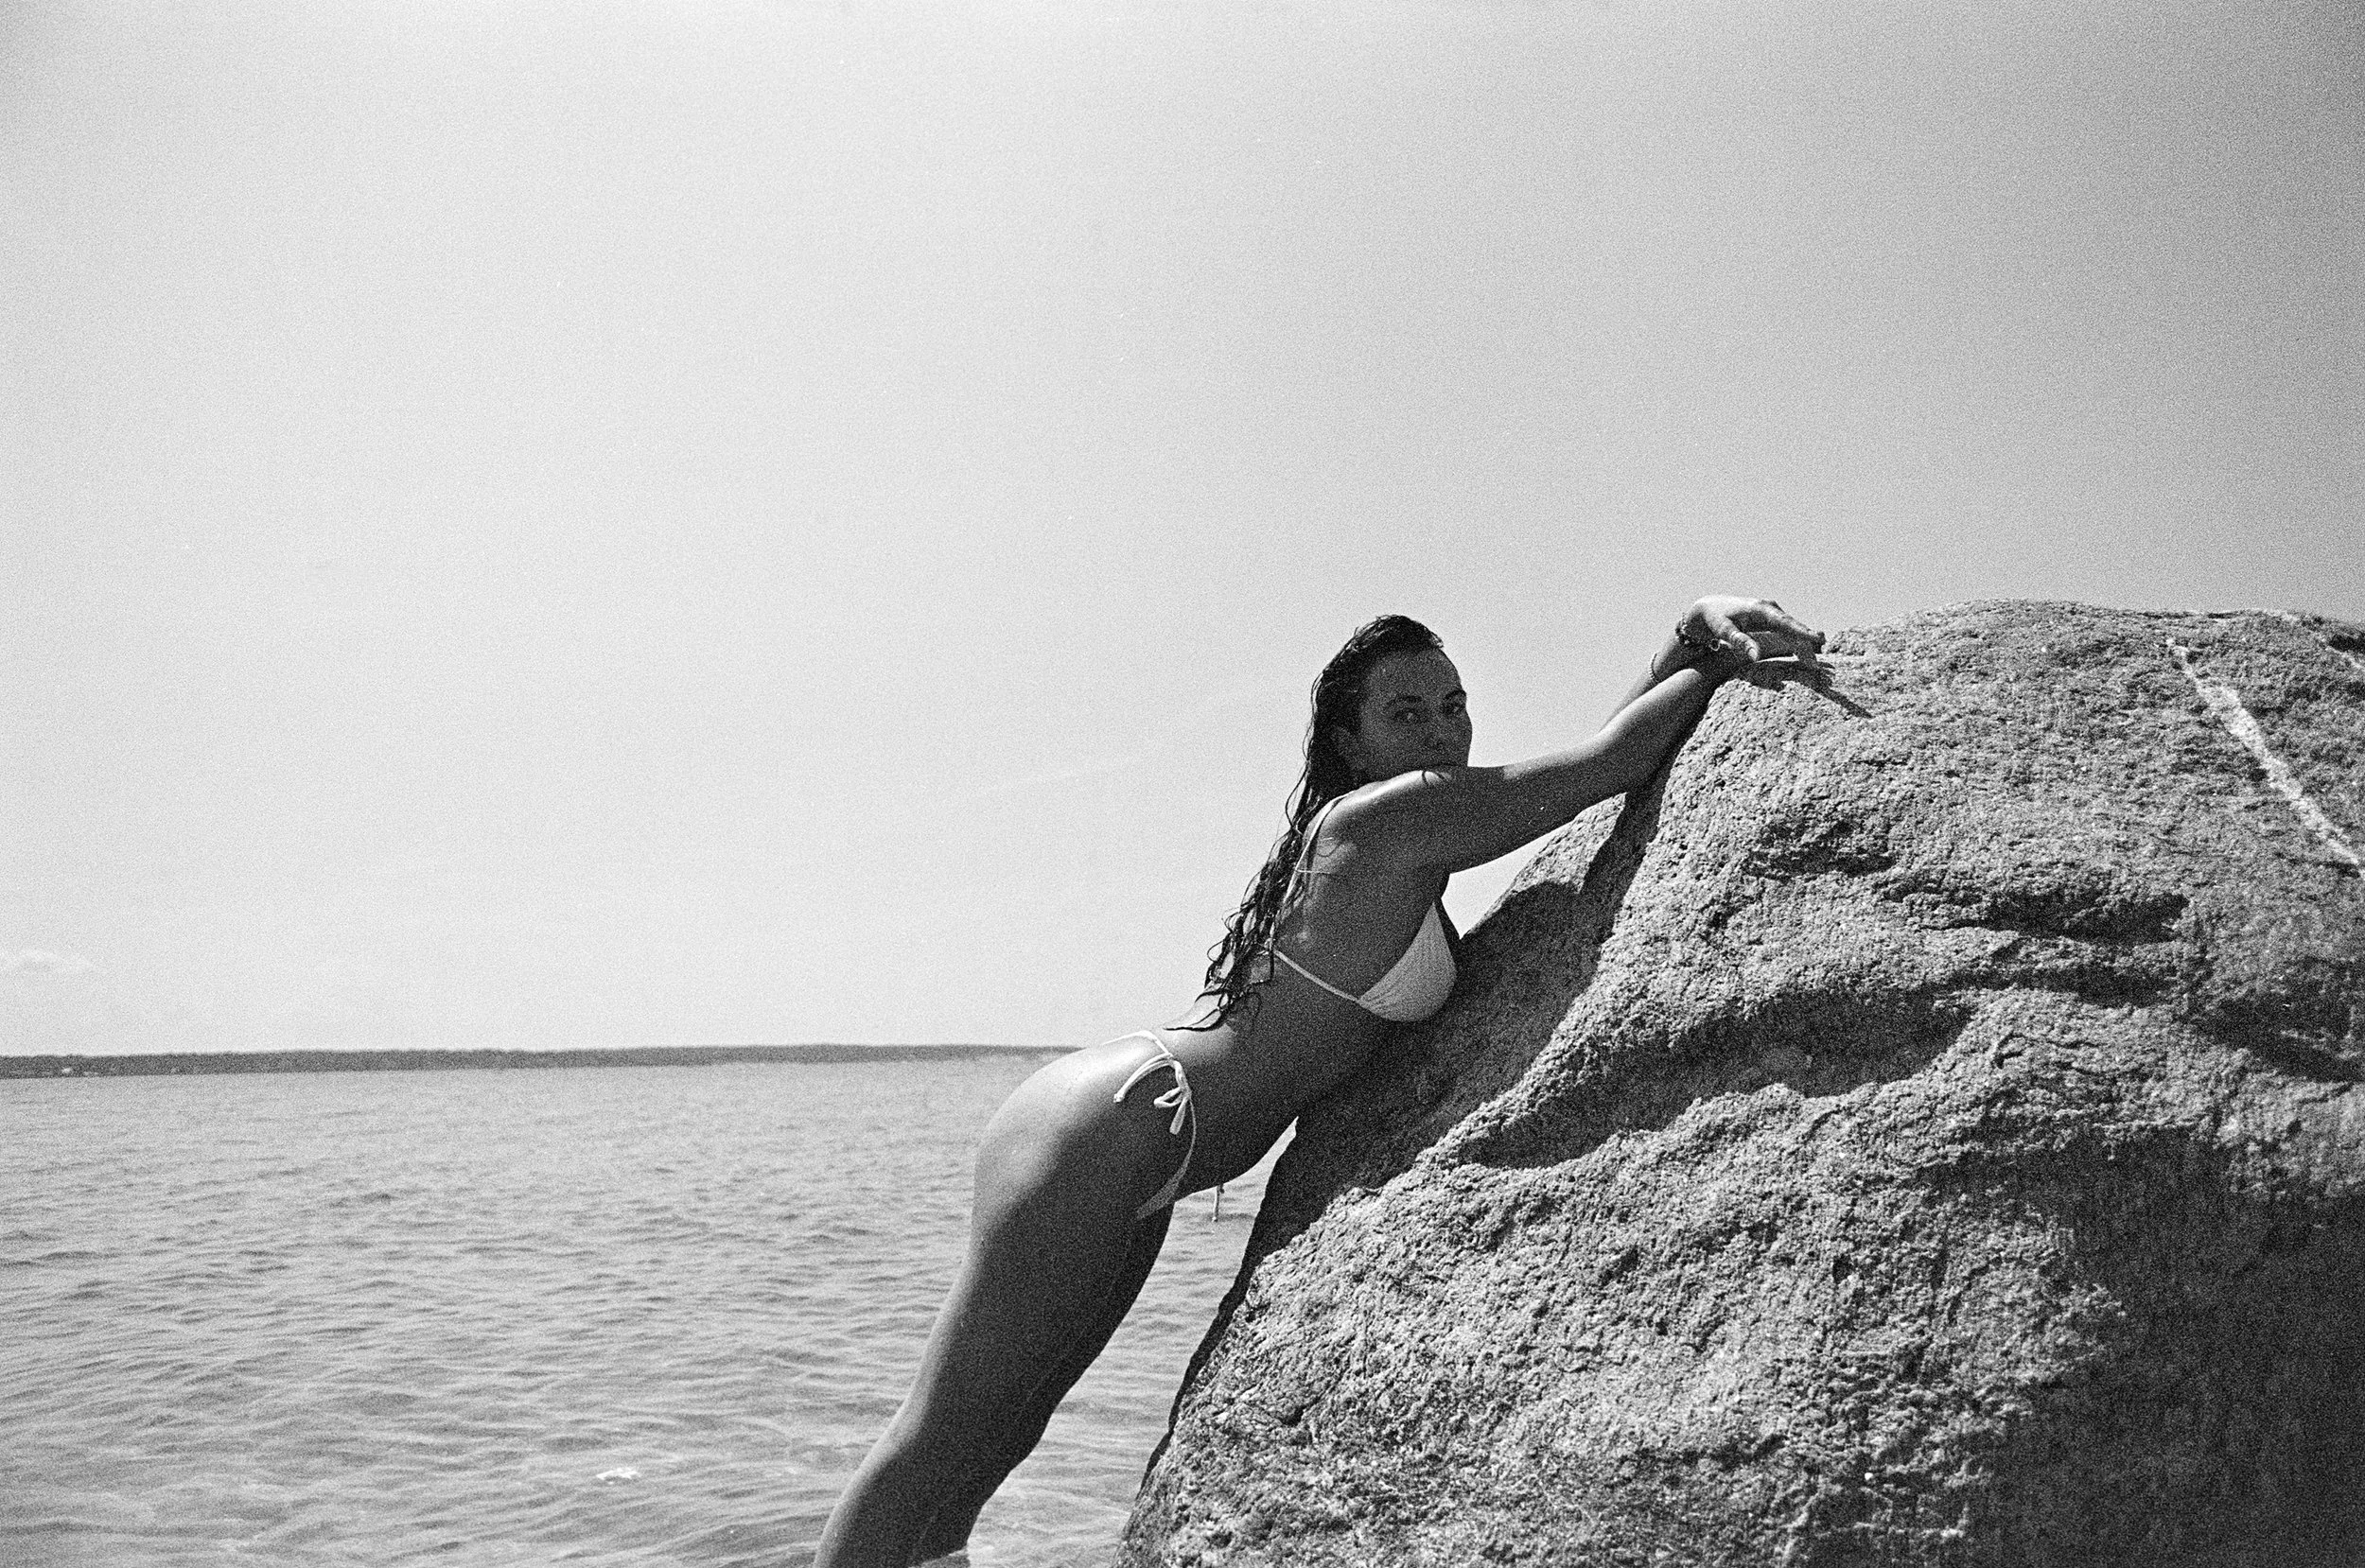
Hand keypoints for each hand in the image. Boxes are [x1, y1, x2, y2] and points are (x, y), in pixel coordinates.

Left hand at [1681, 596, 1825, 665]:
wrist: (1707, 609)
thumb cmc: (1714, 619)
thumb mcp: (1724, 631)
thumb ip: (1740, 641)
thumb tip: (1756, 656)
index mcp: (1760, 609)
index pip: (1785, 622)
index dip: (1801, 632)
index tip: (1817, 639)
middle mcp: (1769, 608)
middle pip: (1793, 627)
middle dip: (1807, 642)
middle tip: (1818, 659)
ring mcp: (1770, 613)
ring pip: (1792, 629)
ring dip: (1804, 644)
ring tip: (1815, 660)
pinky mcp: (1769, 619)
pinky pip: (1786, 631)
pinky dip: (1796, 641)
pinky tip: (1805, 653)